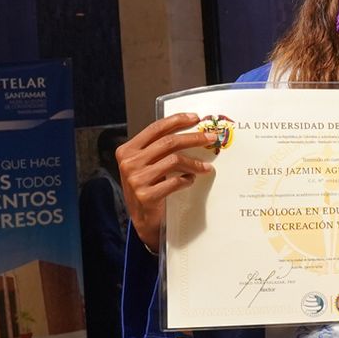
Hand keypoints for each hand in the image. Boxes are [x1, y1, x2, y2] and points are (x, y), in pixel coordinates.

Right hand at [116, 112, 216, 249]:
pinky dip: (187, 180)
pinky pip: (175, 181)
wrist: (142, 219)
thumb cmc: (148, 188)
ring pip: (175, 160)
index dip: (177, 120)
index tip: (196, 118)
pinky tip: (190, 181)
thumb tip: (191, 132)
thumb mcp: (146, 165)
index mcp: (127, 150)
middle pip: (168, 142)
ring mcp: (136, 179)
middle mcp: (129, 162)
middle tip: (211, 137)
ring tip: (205, 167)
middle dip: (194, 138)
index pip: (155, 128)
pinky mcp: (146, 195)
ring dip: (195, 163)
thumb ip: (158, 150)